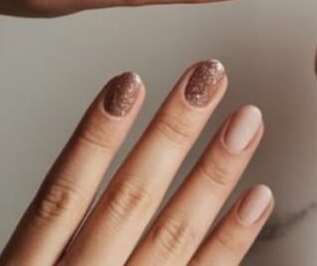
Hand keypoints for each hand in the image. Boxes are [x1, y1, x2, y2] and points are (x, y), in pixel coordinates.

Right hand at [0, 60, 272, 264]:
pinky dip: (231, 241)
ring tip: (247, 118)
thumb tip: (101, 152)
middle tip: (208, 76)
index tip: (129, 82)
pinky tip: (258, 197)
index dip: (93, 137)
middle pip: (126, 202)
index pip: (60, 197)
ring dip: (213, 173)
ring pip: (170, 237)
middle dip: (172, 134)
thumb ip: (57, 237)